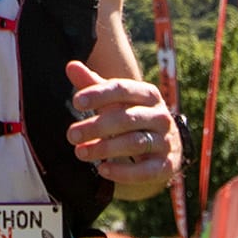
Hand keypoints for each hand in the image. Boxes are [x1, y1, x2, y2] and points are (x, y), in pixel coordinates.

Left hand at [64, 60, 180, 191]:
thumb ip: (94, 85)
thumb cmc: (131, 117)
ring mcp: (165, 141)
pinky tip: (102, 170)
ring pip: (134, 143)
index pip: (122, 89)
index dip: (99, 94)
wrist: (164, 146)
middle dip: (96, 126)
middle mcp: (160, 116)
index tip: (76, 102)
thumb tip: (71, 65)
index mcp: (148, 95)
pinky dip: (124, 172)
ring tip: (80, 152)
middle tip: (71, 134)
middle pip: (126, 118)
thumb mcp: (116, 100)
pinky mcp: (165, 165)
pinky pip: (145, 170)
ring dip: (104, 148)